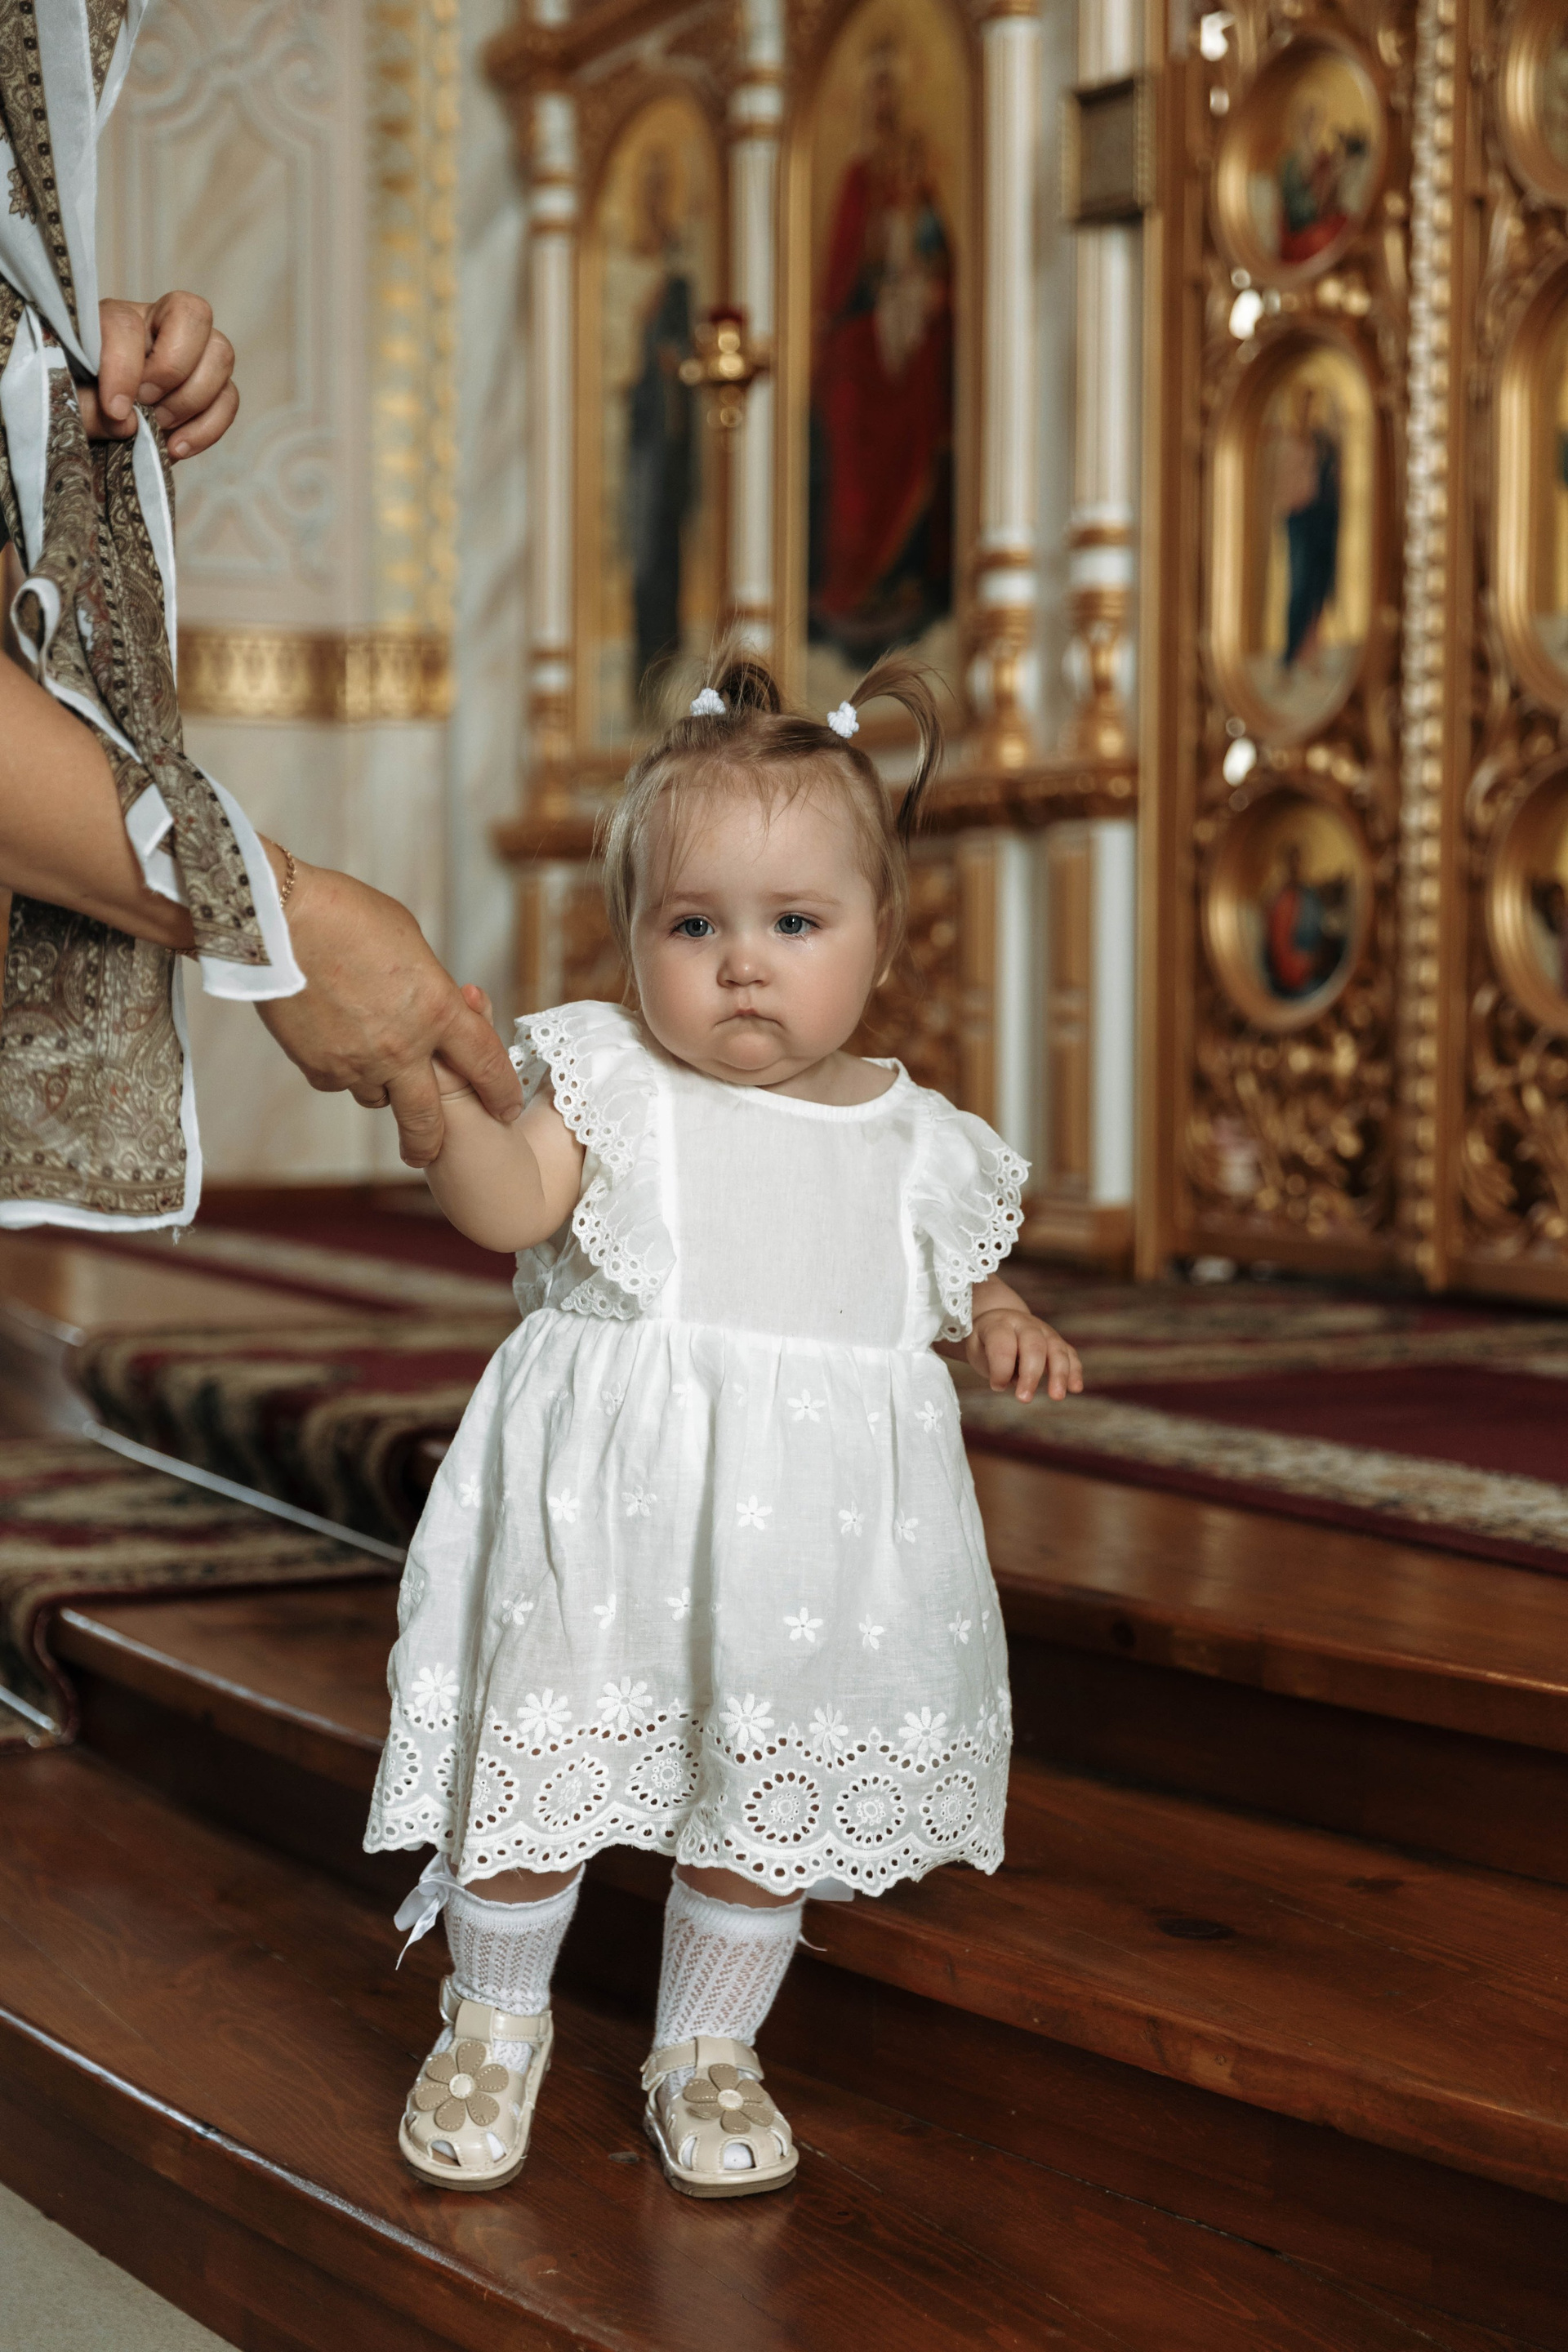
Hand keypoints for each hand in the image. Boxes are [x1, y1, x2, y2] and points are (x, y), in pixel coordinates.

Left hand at [78, 293, 238, 459]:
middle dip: (172, 367)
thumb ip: (87, 409)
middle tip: (147, 405)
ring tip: (161, 428)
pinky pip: (230, 398)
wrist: (95, 427)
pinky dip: (208, 427)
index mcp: (115, 318)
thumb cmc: (78, 405)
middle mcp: (159, 325)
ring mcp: (193, 354)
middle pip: (193, 313)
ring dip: (193, 399)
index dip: (124, 368)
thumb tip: (128, 422)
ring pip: (221, 353)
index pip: (128, 324)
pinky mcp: (212, 388)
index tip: (116, 410)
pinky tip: (177, 447)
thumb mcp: (69, 404)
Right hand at [255, 859, 521, 1165]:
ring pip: (378, 1099)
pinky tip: (332, 1038)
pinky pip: (339, 1083)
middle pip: (428, 1119)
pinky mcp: (319, 1068)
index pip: (486, 1064)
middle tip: (430, 1155)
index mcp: (438, 1009)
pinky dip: (341, 1070)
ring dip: (381, 1088)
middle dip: (432, 1144)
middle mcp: (403, 1048)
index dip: (502, 1091)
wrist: (279, 920)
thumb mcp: (411, 945)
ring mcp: (359, 1063)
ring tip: (369, 1057)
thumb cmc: (349, 916)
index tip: (507, 1108)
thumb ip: (429, 989)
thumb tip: (435, 1009)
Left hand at [965, 1309, 1082, 1404]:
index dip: (1001, 1369)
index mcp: (999, 1324)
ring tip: (1057, 1397)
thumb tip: (1013, 1382)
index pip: (1003, 1344)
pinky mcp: (1057, 1341)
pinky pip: (1070, 1353)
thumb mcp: (976, 1349)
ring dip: (1059, 1374)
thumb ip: (991, 1363)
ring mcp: (1044, 1331)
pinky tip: (1075, 1388)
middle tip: (1024, 1398)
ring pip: (1056, 1348)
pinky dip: (1074, 1370)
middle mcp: (1025, 1324)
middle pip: (1034, 1345)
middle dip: (1031, 1374)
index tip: (996, 1386)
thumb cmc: (985, 1342)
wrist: (999, 1319)